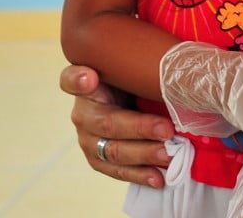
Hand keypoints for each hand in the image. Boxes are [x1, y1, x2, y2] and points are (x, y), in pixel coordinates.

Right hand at [60, 63, 173, 188]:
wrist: (129, 102)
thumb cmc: (134, 80)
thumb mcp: (133, 68)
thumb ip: (139, 65)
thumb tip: (170, 66)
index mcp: (85, 83)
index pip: (71, 79)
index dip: (79, 80)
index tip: (90, 77)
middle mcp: (82, 112)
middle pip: (108, 122)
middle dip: (140, 128)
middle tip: (167, 130)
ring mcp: (88, 139)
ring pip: (114, 151)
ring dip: (144, 154)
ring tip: (168, 155)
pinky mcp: (98, 159)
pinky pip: (117, 170)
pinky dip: (140, 175)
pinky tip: (158, 177)